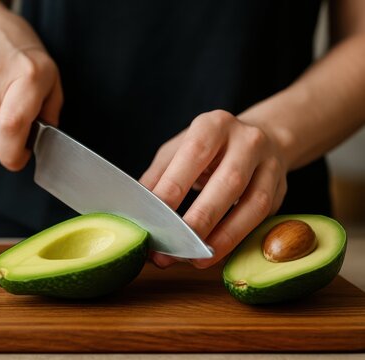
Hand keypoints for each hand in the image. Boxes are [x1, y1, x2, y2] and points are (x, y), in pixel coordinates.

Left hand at [139, 110, 287, 267]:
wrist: (262, 139)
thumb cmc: (208, 149)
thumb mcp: (178, 151)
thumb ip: (158, 177)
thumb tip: (135, 210)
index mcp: (214, 125)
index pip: (194, 156)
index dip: (173, 189)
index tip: (153, 219)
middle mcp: (247, 140)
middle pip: (228, 182)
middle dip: (199, 220)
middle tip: (172, 248)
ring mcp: (270, 164)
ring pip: (253, 204)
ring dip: (222, 237)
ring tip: (195, 260)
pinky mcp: (281, 189)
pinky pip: (261, 219)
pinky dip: (236, 239)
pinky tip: (214, 253)